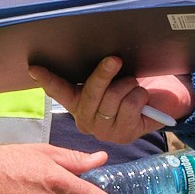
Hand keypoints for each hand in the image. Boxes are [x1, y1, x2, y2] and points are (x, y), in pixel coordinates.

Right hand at [31, 58, 192, 145]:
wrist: (161, 99)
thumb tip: (95, 58)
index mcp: (78, 103)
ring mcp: (104, 130)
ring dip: (128, 85)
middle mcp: (86, 119)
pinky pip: (130, 106)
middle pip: (89, 94)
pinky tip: (142, 98)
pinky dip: (139, 95)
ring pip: (112, 99)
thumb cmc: (132, 83)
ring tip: (133, 84)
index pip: (60, 91)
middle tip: (115, 59)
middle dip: (103, 75)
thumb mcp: (113, 76)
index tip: (34, 67)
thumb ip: (99, 73)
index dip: (47, 79)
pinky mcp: (124, 135)